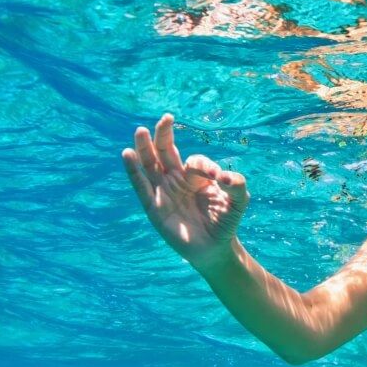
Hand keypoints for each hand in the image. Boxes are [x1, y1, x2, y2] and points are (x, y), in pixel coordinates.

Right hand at [121, 114, 249, 269]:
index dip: (204, 166)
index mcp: (196, 176)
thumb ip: (237, 185)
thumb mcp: (239, 201)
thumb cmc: (226, 222)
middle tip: (166, 118)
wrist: (215, 248)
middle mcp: (177, 180)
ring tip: (140, 131)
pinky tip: (127, 154)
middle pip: (166, 151)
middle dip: (164, 135)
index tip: (217, 178)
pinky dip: (133, 171)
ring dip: (144, 148)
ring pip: (150, 165)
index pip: (195, 161)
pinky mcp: (154, 208)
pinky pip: (141, 186)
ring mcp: (164, 192)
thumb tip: (224, 176)